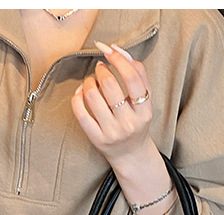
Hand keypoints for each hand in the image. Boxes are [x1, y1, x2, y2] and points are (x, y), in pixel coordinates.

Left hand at [71, 42, 152, 169]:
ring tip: (92, 81)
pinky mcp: (96, 139)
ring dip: (88, 82)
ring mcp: (111, 133)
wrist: (131, 155)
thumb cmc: (136, 122)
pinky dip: (77, 97)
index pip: (132, 79)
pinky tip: (80, 93)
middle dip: (101, 70)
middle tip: (100, 69)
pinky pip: (80, 113)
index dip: (118, 59)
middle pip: (109, 85)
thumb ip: (138, 74)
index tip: (109, 51)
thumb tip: (118, 51)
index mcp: (145, 112)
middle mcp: (129, 123)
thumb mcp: (146, 100)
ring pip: (92, 97)